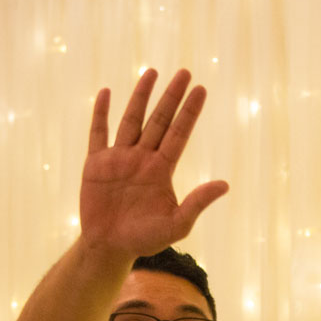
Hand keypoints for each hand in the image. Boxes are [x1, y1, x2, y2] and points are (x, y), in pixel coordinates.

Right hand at [81, 68, 229, 258]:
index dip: (189, 112)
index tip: (200, 89)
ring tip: (152, 72)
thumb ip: (197, 203)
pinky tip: (106, 93)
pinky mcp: (96, 164)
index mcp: (161, 170)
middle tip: (185, 72)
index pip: (178, 134)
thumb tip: (225, 185)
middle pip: (159, 120)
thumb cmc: (144, 240)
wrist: (109, 248)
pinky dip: (100, 114)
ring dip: (141, 97)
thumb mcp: (176, 225)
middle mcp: (142, 159)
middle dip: (171, 97)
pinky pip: (98, 134)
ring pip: (131, 120)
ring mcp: (119, 159)